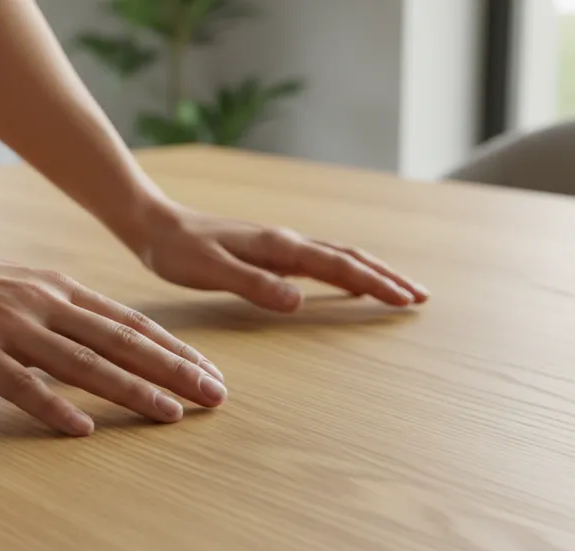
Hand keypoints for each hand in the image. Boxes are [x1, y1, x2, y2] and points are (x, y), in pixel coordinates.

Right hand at [0, 244, 226, 435]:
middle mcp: (46, 305)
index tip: (211, 372)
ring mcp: (11, 328)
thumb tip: (110, 345)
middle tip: (215, 396)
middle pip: (122, 343)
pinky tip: (84, 429)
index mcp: (61, 291)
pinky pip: (20, 386)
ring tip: (173, 415)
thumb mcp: (25, 291)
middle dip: (174, 371)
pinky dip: (53, 407)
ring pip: (84, 364)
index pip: (132, 323)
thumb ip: (67, 315)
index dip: (175, 350)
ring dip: (133, 391)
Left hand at [138, 201, 428, 311]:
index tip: (406, 300)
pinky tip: (346, 282)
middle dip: (387, 278)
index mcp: (279, 247)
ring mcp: (280, 245)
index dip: (375, 284)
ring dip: (371, 273)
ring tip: (397, 290)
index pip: (339, 267)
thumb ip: (254, 285)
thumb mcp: (211, 271)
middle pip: (349, 258)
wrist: (155, 224)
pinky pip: (319, 261)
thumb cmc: (178, 251)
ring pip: (338, 257)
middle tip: (419, 297)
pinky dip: (344, 272)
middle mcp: (287, 242)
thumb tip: (297, 301)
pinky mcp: (270, 251)